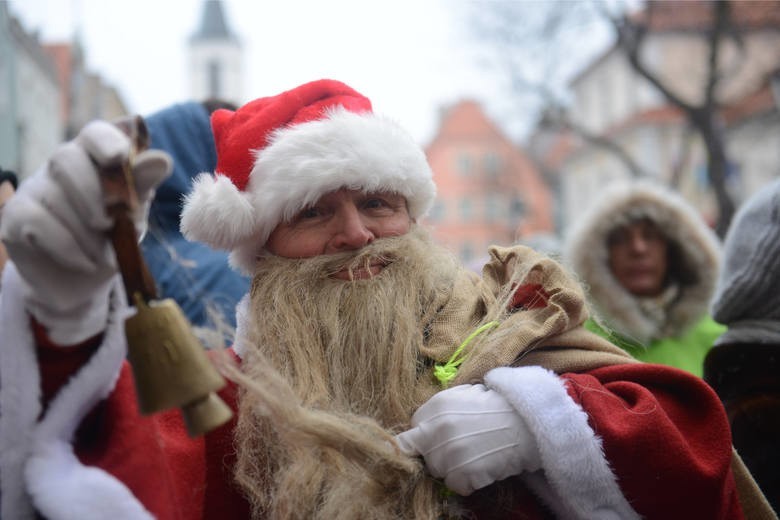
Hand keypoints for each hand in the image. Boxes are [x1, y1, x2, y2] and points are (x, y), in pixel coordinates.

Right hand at [0, 120, 170, 343]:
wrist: (82, 282)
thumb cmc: (112, 237)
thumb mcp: (134, 213)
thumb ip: (142, 186)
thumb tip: (160, 159)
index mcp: (94, 158)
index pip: (96, 134)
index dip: (107, 140)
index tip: (120, 156)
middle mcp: (60, 166)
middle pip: (66, 157)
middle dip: (93, 192)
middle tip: (110, 223)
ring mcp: (34, 188)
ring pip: (53, 194)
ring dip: (85, 231)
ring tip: (102, 254)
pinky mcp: (15, 216)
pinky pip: (36, 222)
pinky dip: (66, 246)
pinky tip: (84, 262)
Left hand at [394, 383, 540, 495]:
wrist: (527, 423)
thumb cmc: (498, 408)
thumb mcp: (464, 395)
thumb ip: (439, 410)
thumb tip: (422, 426)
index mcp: (436, 408)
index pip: (411, 432)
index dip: (426, 437)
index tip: (437, 440)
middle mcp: (436, 430)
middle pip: (424, 454)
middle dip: (438, 453)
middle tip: (462, 447)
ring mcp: (448, 454)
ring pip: (438, 471)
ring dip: (452, 468)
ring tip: (475, 456)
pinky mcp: (462, 475)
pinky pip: (455, 486)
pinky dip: (468, 482)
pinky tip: (482, 467)